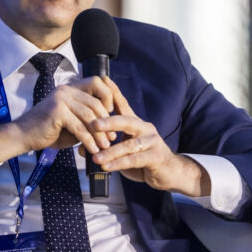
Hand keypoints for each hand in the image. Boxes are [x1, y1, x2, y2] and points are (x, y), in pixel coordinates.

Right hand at [0, 76, 116, 163]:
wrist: (23, 136)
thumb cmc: (49, 131)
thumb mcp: (71, 122)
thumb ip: (87, 119)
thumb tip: (110, 126)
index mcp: (70, 88)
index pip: (96, 82)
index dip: (107, 96)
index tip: (111, 115)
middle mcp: (66, 90)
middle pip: (95, 102)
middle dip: (106, 122)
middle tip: (112, 138)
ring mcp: (61, 99)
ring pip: (89, 115)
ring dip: (99, 134)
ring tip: (105, 147)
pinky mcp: (57, 111)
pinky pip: (79, 126)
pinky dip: (89, 140)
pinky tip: (93, 150)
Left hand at [80, 78, 210, 196]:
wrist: (171, 172)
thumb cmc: (143, 159)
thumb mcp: (122, 151)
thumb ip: (104, 147)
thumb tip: (80, 148)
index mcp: (135, 123)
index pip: (123, 104)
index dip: (114, 92)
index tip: (102, 79)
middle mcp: (144, 128)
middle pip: (125, 121)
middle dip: (108, 122)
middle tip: (92, 124)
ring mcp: (152, 141)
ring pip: (128, 144)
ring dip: (110, 152)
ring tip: (95, 157)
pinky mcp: (156, 156)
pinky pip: (134, 159)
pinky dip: (118, 164)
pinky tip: (106, 167)